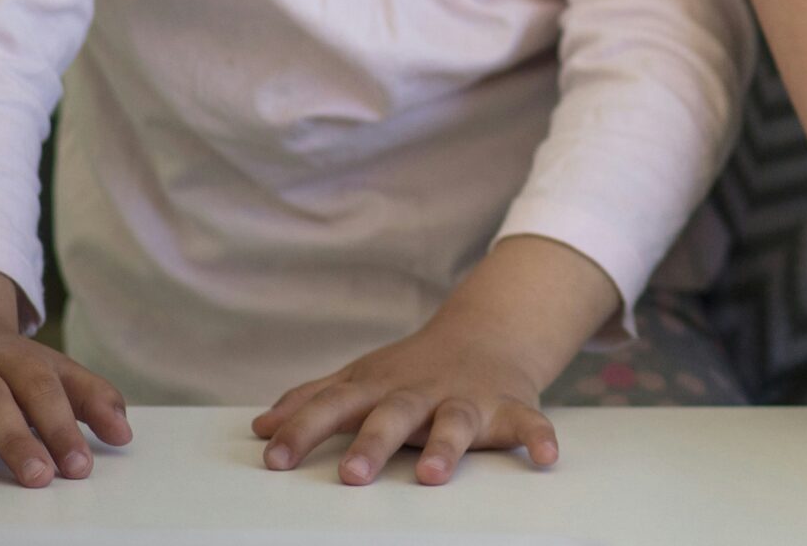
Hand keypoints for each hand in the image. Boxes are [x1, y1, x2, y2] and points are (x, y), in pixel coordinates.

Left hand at [253, 235, 617, 485]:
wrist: (492, 330)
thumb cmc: (415, 369)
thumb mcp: (363, 377)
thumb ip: (314, 400)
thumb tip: (260, 426)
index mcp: (381, 387)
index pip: (334, 406)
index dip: (302, 431)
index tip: (273, 459)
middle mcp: (422, 392)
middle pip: (394, 415)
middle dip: (374, 443)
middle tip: (352, 474)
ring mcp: (467, 399)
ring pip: (456, 422)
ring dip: (446, 446)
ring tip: (433, 475)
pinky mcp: (510, 407)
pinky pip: (529, 423)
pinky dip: (539, 436)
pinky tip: (545, 456)